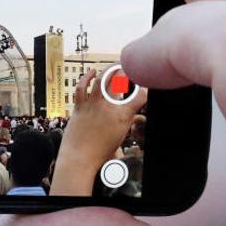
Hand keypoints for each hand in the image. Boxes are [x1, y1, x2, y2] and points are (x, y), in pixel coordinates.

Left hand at [50, 68, 145, 195]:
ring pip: (101, 79)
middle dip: (126, 73)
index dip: (146, 91)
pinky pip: (82, 87)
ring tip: (115, 66)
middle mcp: (108, 107)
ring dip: (108, 70)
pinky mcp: (79, 106)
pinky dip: (86, 77)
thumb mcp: (121, 139)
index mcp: (122, 116)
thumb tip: (136, 119)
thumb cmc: (99, 154)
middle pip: (120, 81)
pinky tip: (91, 72)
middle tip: (130, 70)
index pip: (140, 97)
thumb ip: (128, 125)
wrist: (79, 158)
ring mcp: (92, 105)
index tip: (146, 90)